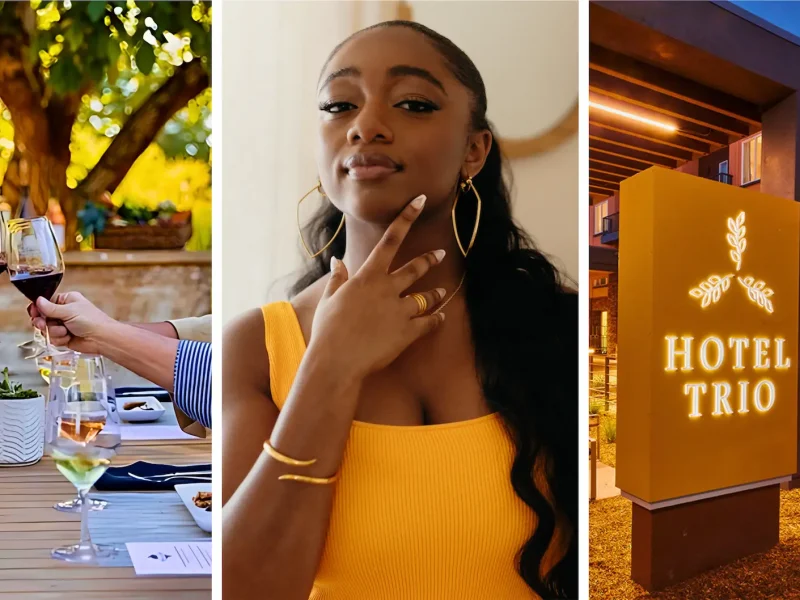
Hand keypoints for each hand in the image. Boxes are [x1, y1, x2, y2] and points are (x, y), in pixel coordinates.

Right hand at [29, 292, 116, 352]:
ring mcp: (64, 325)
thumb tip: (38, 300)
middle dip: (43, 322)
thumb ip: (51, 308)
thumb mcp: (69, 311)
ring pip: (46, 329)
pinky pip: (52, 338)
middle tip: (44, 324)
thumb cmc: (92, 321)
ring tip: (65, 331)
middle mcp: (64, 312)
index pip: (45, 302)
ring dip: (54, 331)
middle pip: (42, 316)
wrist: (101, 339)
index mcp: (67, 300)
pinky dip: (59, 339)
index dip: (38, 308)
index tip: (34, 313)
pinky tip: (69, 337)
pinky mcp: (64, 337)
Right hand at [309, 194, 446, 381]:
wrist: (337, 361)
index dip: (406, 218)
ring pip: (425, 297)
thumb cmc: (327, 330)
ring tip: (441, 292)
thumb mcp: (329, 300)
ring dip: (434, 294)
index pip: (390, 240)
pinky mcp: (408, 333)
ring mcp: (400, 311)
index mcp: (367, 277)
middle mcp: (387, 289)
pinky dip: (436, 320)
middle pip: (415, 268)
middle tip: (440, 254)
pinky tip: (441, 318)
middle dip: (429, 260)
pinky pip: (429, 322)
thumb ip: (337, 279)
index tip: (419, 201)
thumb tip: (338, 262)